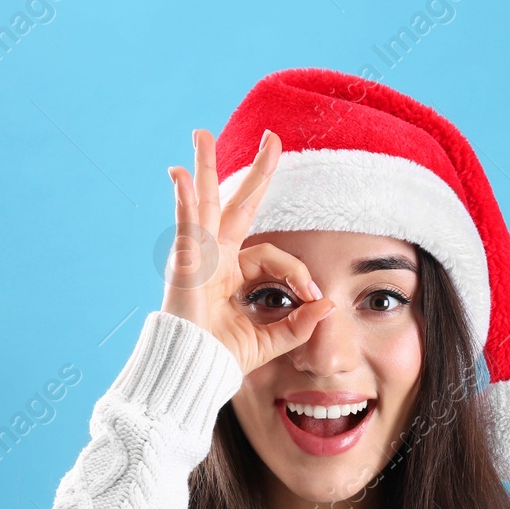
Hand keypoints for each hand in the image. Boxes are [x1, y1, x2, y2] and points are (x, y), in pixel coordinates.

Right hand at [161, 129, 333, 374]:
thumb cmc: (222, 359)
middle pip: (238, 205)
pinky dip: (184, 202)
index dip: (297, 273)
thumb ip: (298, 324)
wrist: (193, 374)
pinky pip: (185, 228)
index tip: (314, 297)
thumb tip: (328, 306)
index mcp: (234, 273)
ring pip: (205, 203)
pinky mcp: (184, 266)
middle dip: (256, 172)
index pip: (273, 256)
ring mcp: (198, 257)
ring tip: (200, 134)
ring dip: (204, 167)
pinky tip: (181, 177)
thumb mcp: (270, 340)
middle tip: (271, 137)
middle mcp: (215, 258)